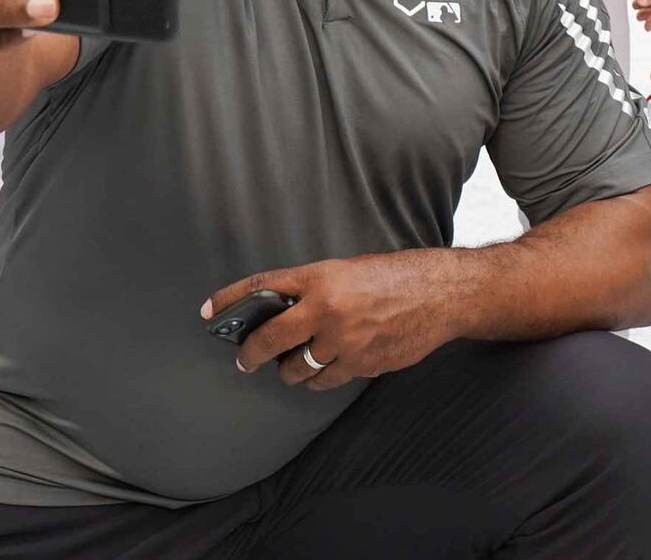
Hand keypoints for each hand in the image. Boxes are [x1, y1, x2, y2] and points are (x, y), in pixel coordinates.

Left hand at [202, 250, 456, 391]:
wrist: (440, 294)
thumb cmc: (396, 275)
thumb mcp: (348, 270)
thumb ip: (313, 289)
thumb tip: (278, 312)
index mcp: (320, 278)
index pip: (262, 287)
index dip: (230, 300)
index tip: (209, 312)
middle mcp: (327, 310)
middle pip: (270, 341)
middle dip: (251, 355)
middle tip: (245, 359)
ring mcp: (344, 342)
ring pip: (297, 370)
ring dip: (290, 369)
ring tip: (292, 363)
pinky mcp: (362, 365)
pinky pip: (327, 380)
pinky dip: (321, 377)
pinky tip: (325, 367)